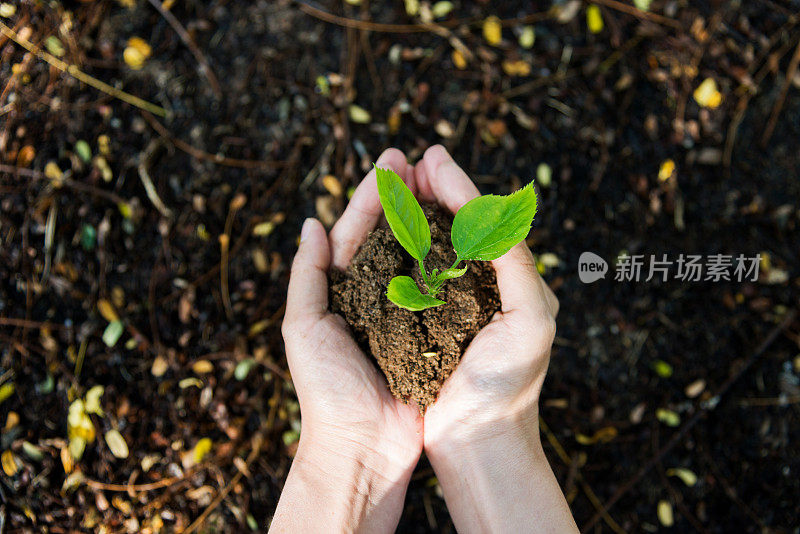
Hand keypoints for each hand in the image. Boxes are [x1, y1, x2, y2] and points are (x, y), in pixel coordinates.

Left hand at [271, 149, 422, 532]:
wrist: (363, 448)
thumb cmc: (326, 390)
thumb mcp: (303, 327)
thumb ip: (306, 275)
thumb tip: (310, 222)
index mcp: (340, 291)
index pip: (355, 231)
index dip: (373, 195)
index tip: (393, 161)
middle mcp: (373, 297)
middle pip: (389, 236)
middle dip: (403, 197)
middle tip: (420, 159)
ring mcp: (405, 314)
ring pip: (418, 256)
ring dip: (428, 220)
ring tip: (443, 183)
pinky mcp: (431, 333)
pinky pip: (441, 289)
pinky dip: (450, 261)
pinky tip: (464, 235)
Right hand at [414, 146, 576, 532]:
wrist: (478, 441)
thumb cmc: (508, 384)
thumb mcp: (531, 320)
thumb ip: (518, 264)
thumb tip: (493, 216)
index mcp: (508, 282)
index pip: (483, 221)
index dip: (459, 187)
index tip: (433, 159)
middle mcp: (479, 289)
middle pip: (454, 226)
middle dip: (433, 190)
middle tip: (411, 160)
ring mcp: (448, 307)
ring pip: (429, 246)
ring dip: (413, 211)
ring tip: (396, 182)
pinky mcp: (420, 326)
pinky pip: (408, 276)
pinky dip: (397, 247)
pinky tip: (383, 230)